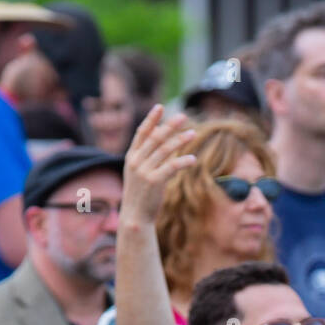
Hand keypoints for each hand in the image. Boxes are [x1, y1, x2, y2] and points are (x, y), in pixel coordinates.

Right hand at [121, 105, 196, 224]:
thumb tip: (167, 146)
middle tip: (183, 116)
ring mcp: (144, 171)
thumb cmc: (141, 196)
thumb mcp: (140, 174)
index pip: (142, 133)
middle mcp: (136, 161)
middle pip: (155, 138)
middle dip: (170, 126)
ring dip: (180, 140)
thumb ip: (149, 159)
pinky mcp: (153, 182)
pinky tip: (193, 159)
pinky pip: (171, 167)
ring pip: (165, 150)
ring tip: (193, 133)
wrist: (135, 217)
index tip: (160, 107)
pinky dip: (182, 162)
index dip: (151, 119)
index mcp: (132, 157)